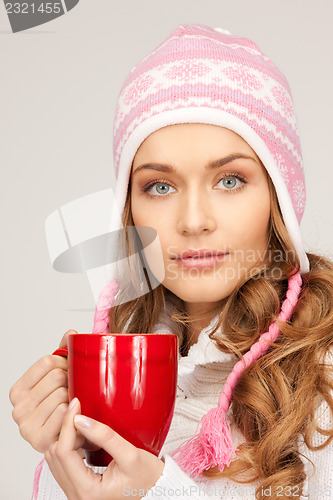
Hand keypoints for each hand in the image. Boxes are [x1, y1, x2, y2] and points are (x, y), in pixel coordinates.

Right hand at [9, 330, 75, 452]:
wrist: (70, 438)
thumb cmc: (62, 405)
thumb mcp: (59, 377)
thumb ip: (63, 353)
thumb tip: (71, 333)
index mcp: (18, 391)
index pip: (46, 361)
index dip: (64, 363)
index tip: (69, 372)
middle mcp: (17, 409)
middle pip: (56, 376)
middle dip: (71, 380)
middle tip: (75, 389)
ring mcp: (26, 426)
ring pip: (63, 394)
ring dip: (74, 396)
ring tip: (74, 404)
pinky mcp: (40, 440)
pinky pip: (65, 413)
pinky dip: (74, 412)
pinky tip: (74, 417)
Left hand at [45, 398, 164, 499]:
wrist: (155, 491)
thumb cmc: (147, 478)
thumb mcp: (130, 454)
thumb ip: (105, 436)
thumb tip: (79, 419)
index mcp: (87, 491)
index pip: (64, 452)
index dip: (67, 424)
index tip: (76, 404)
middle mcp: (76, 496)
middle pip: (55, 455)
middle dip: (66, 430)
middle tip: (82, 414)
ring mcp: (75, 493)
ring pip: (55, 459)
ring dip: (66, 438)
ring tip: (86, 427)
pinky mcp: (77, 487)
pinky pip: (63, 463)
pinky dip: (70, 446)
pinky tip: (85, 438)